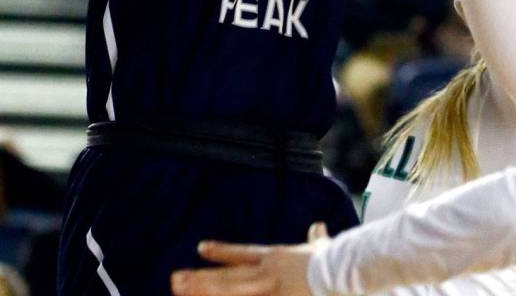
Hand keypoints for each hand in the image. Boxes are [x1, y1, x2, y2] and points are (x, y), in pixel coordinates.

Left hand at [170, 224, 330, 295]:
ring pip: (229, 293)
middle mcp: (264, 274)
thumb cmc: (333, 260)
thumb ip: (317, 239)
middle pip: (226, 278)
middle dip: (200, 279)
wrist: (340, 273)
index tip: (200, 248)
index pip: (241, 254)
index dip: (220, 252)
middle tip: (175, 279)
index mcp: (274, 257)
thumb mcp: (322, 248)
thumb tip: (318, 226)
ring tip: (179, 289)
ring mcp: (267, 292)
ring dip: (204, 292)